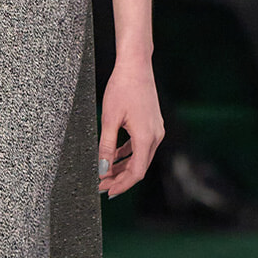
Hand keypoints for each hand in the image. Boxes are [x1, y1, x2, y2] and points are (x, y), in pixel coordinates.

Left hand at [97, 54, 164, 197]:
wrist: (135, 65)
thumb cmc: (122, 87)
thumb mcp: (109, 119)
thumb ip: (107, 147)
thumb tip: (102, 169)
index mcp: (146, 137)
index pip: (137, 172)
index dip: (122, 185)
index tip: (107, 191)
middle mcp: (155, 136)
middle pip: (139, 167)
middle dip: (120, 178)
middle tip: (101, 186)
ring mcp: (156, 129)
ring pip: (140, 157)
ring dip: (123, 167)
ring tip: (105, 174)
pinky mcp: (152, 124)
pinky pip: (141, 146)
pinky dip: (128, 154)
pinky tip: (115, 157)